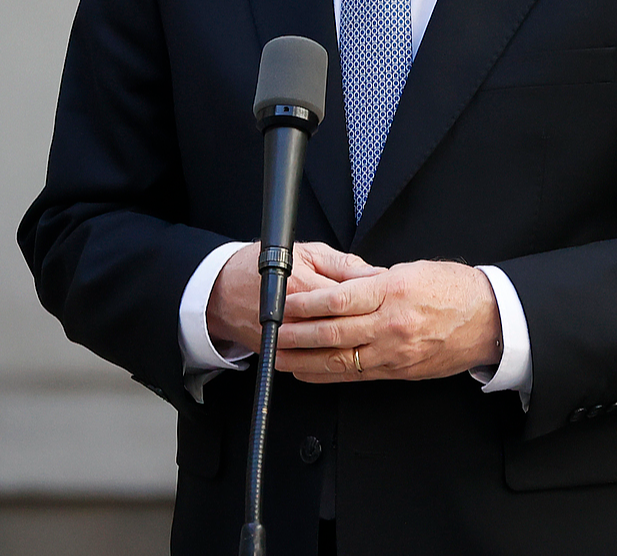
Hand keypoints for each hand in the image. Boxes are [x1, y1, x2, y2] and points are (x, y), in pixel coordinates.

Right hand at [206, 241, 381, 352]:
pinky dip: (332, 365)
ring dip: (356, 351)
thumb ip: (342, 264)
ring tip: (379, 346)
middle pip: (343, 328)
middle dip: (372, 329)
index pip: (349, 298)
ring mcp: (284, 338)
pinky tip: (352, 361)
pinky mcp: (278, 353)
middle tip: (394, 326)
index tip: (395, 300)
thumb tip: (376, 274)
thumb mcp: (306, 252)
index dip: (377, 299)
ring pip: (330, 352)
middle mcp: (294, 315)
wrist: (222, 291)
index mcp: (302, 286)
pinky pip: (311, 365)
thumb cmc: (263, 265)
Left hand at [272, 260, 503, 382]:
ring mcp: (395, 352)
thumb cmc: (454, 290)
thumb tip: (337, 279)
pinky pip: (356, 375)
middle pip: (333, 333)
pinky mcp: (399, 371)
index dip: (306, 304)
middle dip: (296, 334)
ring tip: (278, 356)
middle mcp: (392, 325)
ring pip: (340, 360)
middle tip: (271, 331)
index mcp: (393, 293)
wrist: (490, 320)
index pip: (339, 299)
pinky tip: (307, 371)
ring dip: (304, 360)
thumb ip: (372, 279)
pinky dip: (327, 374)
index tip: (284, 302)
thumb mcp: (411, 271)